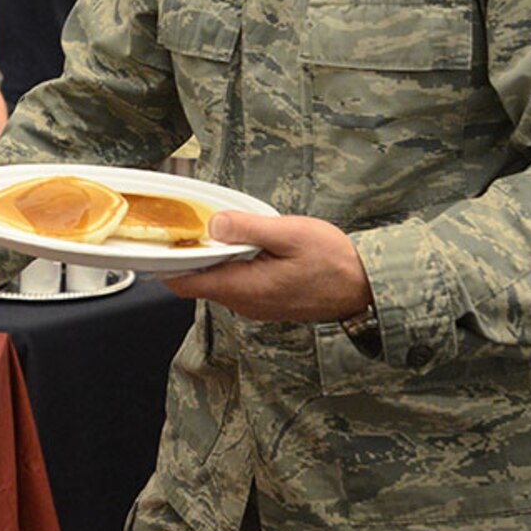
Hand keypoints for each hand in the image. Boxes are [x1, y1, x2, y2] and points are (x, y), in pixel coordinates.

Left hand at [165, 212, 370, 322]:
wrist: (366, 287)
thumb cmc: (333, 261)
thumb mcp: (289, 233)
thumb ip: (247, 229)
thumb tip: (213, 224)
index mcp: (243, 287)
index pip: (187, 283)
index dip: (169, 262)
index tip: (164, 239)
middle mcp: (245, 303)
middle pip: (200, 282)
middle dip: (192, 256)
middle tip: (191, 224)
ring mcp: (257, 306)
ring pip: (220, 282)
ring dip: (216, 260)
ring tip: (220, 230)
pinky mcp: (269, 303)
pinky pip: (240, 285)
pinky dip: (234, 266)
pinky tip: (247, 246)